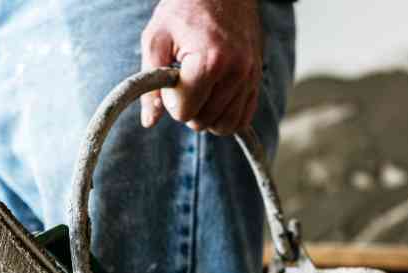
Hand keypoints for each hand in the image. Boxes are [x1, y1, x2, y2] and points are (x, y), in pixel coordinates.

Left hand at [140, 0, 262, 135]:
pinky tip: (214, 99)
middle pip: (203, 122)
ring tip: (199, 90)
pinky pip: (243, 119)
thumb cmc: (185, 10)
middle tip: (184, 82)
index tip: (172, 78)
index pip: (184, 112)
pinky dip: (226, 116)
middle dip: (188, 108)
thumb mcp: (156, 37)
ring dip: (207, 115)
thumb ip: (150, 82)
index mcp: (209, 61)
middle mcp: (236, 73)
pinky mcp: (257, 80)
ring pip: (224, 126)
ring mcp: (250, 78)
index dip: (171, 100)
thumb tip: (149, 121)